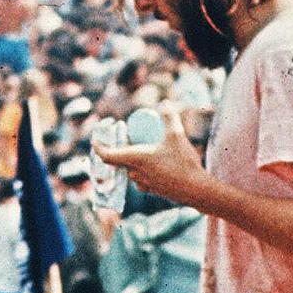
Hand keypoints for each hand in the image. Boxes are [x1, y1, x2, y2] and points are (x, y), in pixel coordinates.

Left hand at [93, 109, 207, 207]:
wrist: (196, 189)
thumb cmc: (183, 163)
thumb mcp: (177, 135)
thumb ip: (170, 117)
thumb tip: (165, 102)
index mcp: (135, 159)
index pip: (106, 155)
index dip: (97, 146)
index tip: (96, 138)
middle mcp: (135, 173)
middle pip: (118, 160)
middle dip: (119, 147)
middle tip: (126, 135)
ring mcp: (143, 184)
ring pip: (130, 169)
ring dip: (131, 158)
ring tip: (141, 147)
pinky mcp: (152, 190)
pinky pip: (140, 178)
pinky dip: (141, 169)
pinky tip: (153, 163)